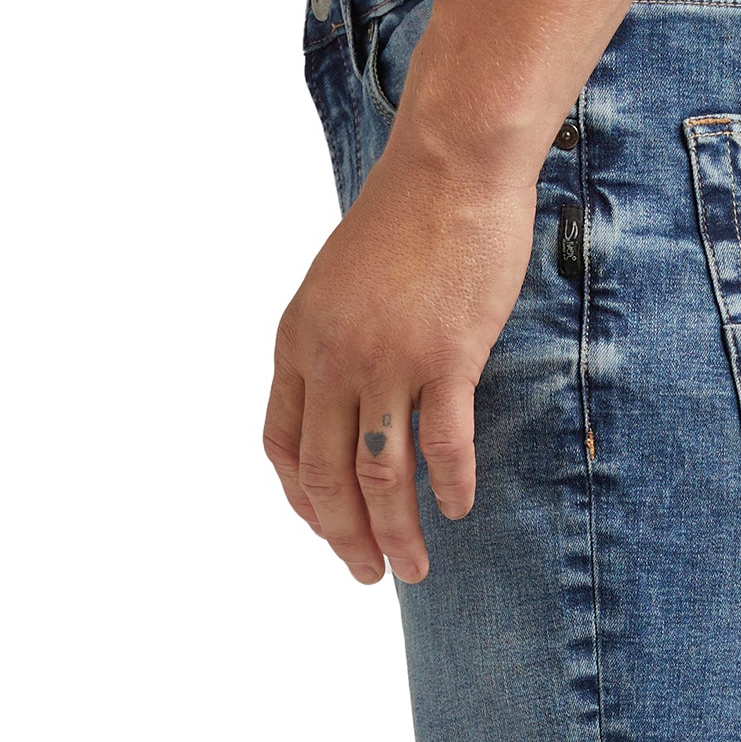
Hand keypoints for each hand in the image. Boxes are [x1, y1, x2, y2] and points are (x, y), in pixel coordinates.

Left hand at [263, 132, 539, 583]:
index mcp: (299, 342)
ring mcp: (388, 359)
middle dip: (344, 538)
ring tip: (412, 570)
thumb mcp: (338, 286)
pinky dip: (451, 485)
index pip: (282, 445)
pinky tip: (458, 511)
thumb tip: (345, 405)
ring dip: (395, 533)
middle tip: (368, 575)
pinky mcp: (445, 356)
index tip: (326, 531)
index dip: (301, 502)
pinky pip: (443, 443)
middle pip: (326, 475)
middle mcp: (334, 357)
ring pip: (380, 474)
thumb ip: (332, 346)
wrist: (448, 166)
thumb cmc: (403, 222)